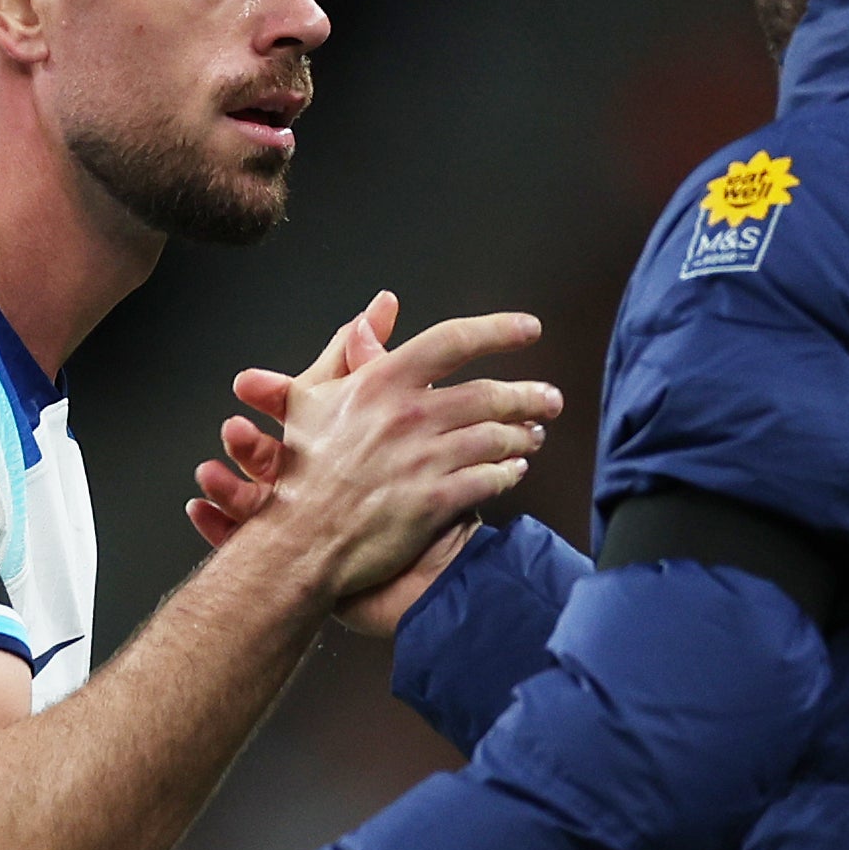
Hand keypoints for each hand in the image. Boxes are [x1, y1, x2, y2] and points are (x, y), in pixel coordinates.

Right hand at [191, 293, 557, 606]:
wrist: (299, 538)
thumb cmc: (301, 467)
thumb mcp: (312, 395)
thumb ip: (349, 349)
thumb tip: (377, 311)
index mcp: (381, 382)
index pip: (453, 340)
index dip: (498, 330)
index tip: (529, 329)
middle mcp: (408, 416)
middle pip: (488, 395)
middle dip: (528, 395)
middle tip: (549, 398)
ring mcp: (423, 460)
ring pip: (494, 438)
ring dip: (522, 435)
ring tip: (534, 434)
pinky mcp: (434, 502)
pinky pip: (488, 480)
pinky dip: (508, 473)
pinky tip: (514, 471)